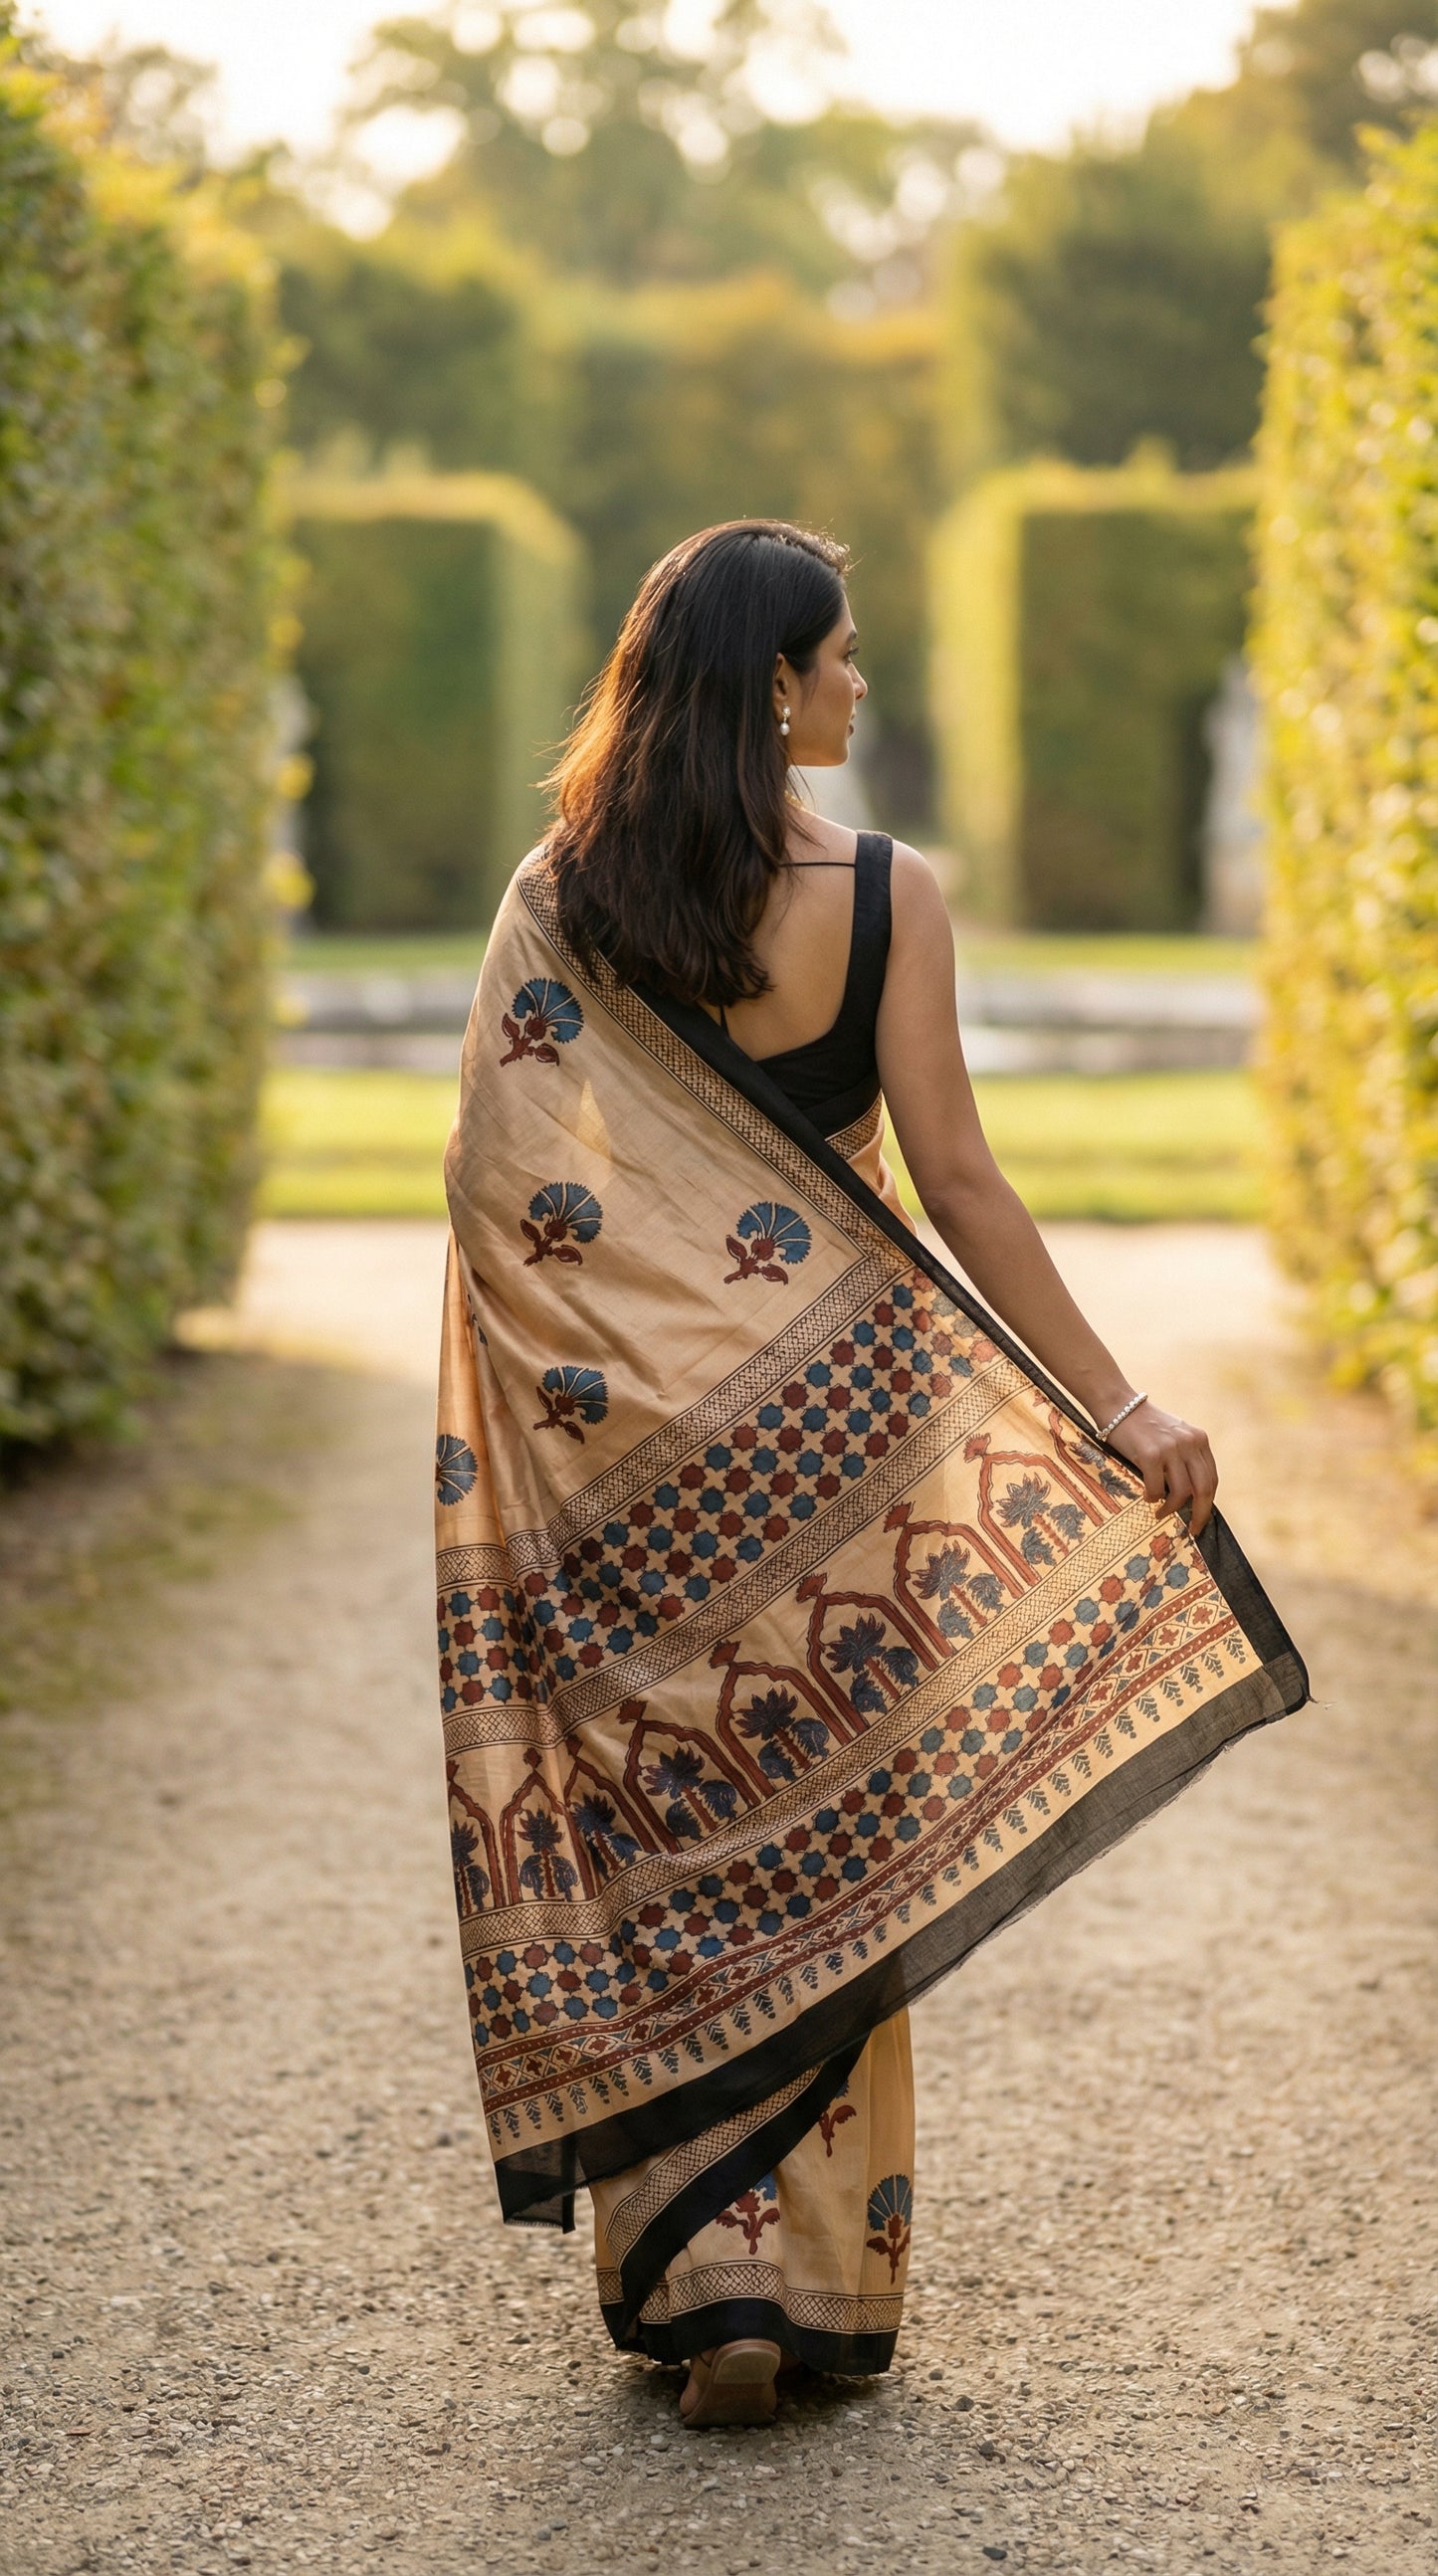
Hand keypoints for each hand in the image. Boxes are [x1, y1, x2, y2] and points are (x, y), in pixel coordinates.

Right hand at [1106, 1400, 1217, 1539]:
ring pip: (1181, 1492)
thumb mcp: (1173, 1436)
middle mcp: (1189, 1442)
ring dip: (1170, 1509)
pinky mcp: (1151, 1454)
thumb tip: (1191, 1495)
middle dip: (1199, 1514)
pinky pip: (1157, 1488)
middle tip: (1191, 1529)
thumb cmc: (1143, 1426)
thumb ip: (1186, 1458)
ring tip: (1159, 1513)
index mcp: (1199, 1439)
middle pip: (1204, 1489)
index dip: (1208, 1503)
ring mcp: (1170, 1448)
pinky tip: (1146, 1497)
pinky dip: (1153, 1498)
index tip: (1200, 1519)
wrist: (1118, 1406)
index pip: (1212, 1478)